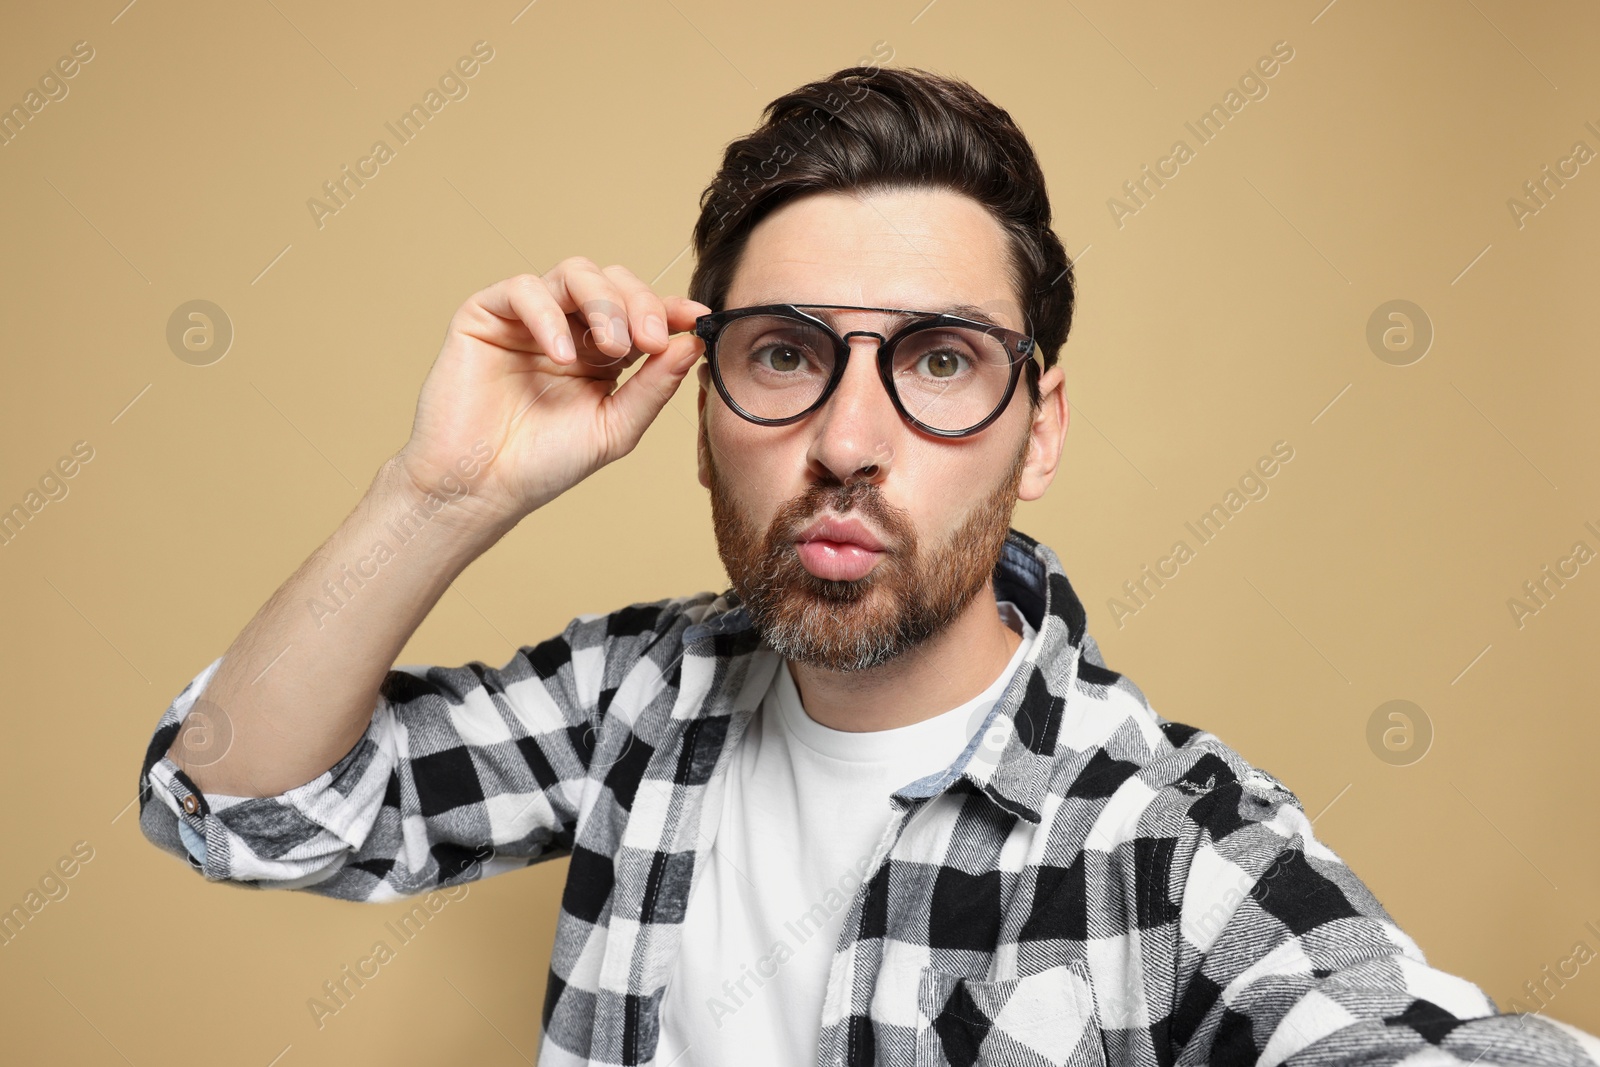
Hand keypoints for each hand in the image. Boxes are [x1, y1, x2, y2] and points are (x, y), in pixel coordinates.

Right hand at [394, 260, 710, 529]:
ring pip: (575, 273)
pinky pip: (524, 289)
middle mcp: (569, 327)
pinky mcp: (487, 314)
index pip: (642, 312)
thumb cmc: (544, 463)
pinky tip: (561, 356)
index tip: (697, 318)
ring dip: (604, 303)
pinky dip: (548, 315)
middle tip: (651, 340)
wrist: (480, 487)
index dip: (670, 309)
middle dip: (640, 305)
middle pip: (614, 281)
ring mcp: (529, 318)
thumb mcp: (616, 427)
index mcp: (604, 352)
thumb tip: (693, 342)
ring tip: (612, 348)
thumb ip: (654, 385)